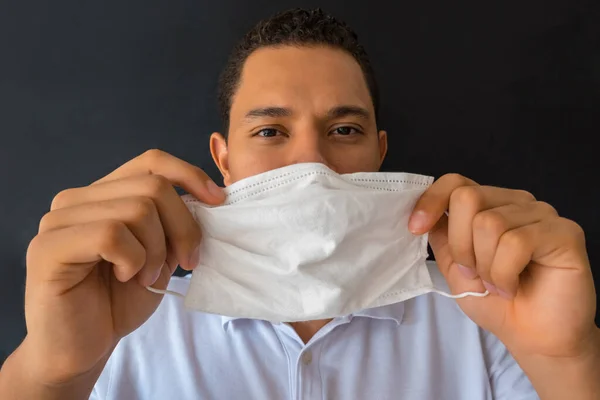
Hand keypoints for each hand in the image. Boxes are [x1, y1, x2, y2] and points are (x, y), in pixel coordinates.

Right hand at [23, 149, 224, 384]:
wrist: (84, 347)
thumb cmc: (119, 300)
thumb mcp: (160, 253)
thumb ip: (172, 223)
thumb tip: (206, 200)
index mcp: (103, 195)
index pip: (151, 161)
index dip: (189, 175)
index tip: (216, 202)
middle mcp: (77, 199)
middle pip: (153, 187)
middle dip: (182, 228)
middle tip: (184, 263)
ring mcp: (59, 220)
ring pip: (137, 210)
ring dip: (157, 250)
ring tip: (147, 276)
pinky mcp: (49, 247)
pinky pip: (112, 234)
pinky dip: (133, 259)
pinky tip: (125, 277)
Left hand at [409, 174, 597, 358]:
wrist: (533, 337)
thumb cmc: (495, 302)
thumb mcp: (454, 268)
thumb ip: (441, 237)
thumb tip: (423, 214)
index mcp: (490, 205)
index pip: (456, 182)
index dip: (432, 201)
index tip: (415, 228)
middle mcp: (516, 202)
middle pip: (467, 198)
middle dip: (460, 244)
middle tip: (474, 273)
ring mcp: (542, 214)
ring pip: (490, 223)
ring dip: (485, 266)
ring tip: (498, 284)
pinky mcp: (564, 232)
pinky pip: (516, 242)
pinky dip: (505, 273)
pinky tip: (513, 287)